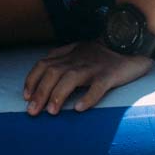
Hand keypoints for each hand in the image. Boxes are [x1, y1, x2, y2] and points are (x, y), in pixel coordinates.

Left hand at [23, 39, 154, 115]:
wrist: (128, 43)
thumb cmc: (100, 52)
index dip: (32, 80)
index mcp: (69, 55)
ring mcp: (93, 67)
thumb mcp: (77, 50)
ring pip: (71, 78)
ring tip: (52, 111)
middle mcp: (77, 60)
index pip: (44, 64)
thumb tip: (42, 67)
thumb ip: (60, 56)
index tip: (26, 96)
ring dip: (58, 94)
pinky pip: (98, 86)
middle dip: (40, 92)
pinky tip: (81, 108)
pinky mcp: (109, 75)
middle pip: (53, 73)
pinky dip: (89, 97)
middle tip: (33, 111)